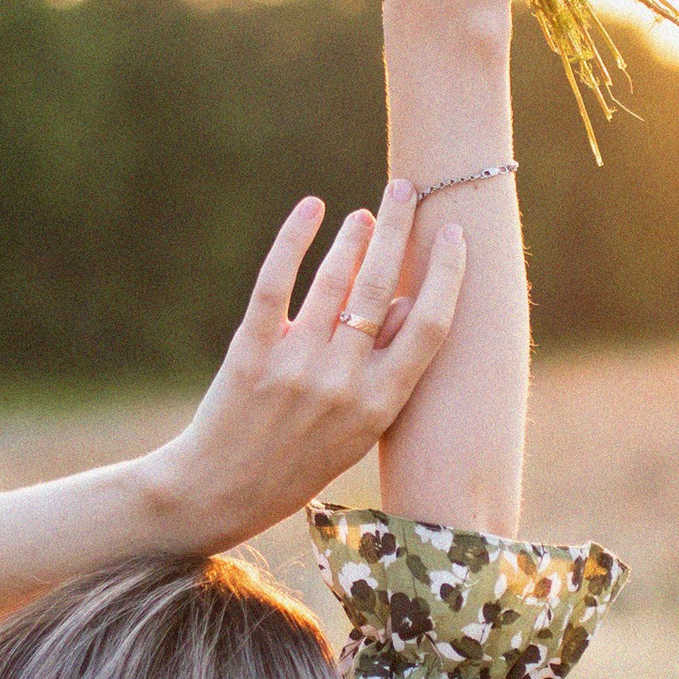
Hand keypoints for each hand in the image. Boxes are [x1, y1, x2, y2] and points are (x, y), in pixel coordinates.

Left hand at [142, 186, 467, 551]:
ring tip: (364, 215)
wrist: (223, 490)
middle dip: (399, 229)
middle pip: (384, 288)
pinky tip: (310, 208)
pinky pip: (277, 283)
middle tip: (405, 189)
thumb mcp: (359, 429)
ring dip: (353, 235)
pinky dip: (294, 238)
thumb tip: (412, 299)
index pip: (431, 326)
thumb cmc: (300, 461)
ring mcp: (296, 365)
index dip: (448, 274)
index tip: (455, 235)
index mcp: (381, 404)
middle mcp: (343, 382)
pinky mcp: (252, 351)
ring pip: (334, 280)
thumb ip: (387, 369)